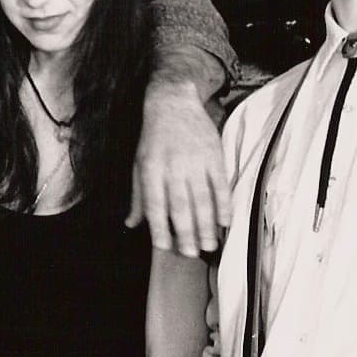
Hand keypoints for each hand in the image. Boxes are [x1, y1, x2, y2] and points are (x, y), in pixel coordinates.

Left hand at [126, 80, 228, 256]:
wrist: (172, 102)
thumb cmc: (153, 139)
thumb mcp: (138, 164)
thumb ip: (138, 196)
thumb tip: (131, 224)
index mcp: (150, 169)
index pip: (155, 204)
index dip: (160, 227)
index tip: (165, 248)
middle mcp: (172, 166)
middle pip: (180, 205)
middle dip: (186, 233)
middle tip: (191, 254)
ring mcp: (195, 161)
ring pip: (202, 199)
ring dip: (206, 225)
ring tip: (208, 246)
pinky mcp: (214, 156)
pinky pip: (220, 185)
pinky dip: (224, 205)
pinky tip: (225, 222)